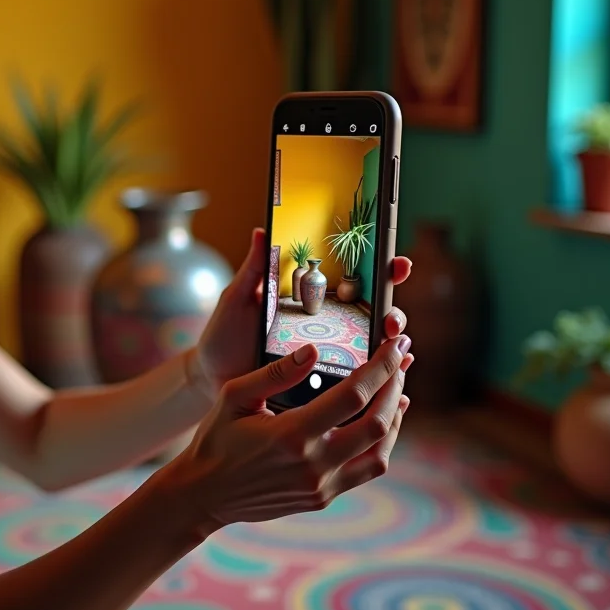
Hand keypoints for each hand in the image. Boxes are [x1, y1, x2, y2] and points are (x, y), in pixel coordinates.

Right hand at [161, 335, 412, 532]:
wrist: (204, 494)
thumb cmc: (216, 439)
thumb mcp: (234, 396)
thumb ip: (275, 373)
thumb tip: (313, 350)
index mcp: (291, 433)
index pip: (353, 395)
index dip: (380, 367)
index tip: (392, 346)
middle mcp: (312, 464)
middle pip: (376, 423)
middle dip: (394, 387)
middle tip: (398, 363)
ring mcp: (320, 486)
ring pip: (380, 452)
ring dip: (393, 418)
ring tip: (395, 391)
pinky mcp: (322, 498)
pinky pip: (366, 471)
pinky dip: (380, 444)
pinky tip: (380, 424)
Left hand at [190, 228, 412, 402]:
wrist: (212, 376)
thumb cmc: (224, 335)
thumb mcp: (237, 298)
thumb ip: (253, 269)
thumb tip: (261, 230)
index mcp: (310, 296)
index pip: (353, 278)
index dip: (379, 268)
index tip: (394, 261)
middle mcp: (326, 323)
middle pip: (372, 310)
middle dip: (392, 307)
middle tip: (390, 315)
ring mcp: (328, 351)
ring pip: (372, 342)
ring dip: (391, 339)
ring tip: (390, 338)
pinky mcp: (323, 379)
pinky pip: (360, 376)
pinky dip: (383, 372)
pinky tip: (397, 371)